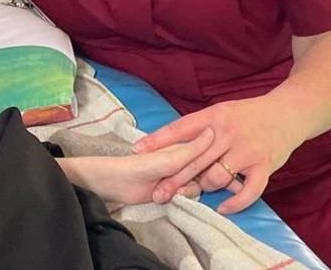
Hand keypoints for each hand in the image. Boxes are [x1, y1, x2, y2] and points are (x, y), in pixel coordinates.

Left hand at [61, 128, 212, 205]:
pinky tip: (174, 199)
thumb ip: (193, 149)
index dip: (212, 159)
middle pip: (205, 170)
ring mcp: (178, 175)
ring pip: (198, 184)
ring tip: (170, 193)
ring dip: (189, 191)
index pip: (207, 151)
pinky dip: (185, 198)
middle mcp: (182, 159)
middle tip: (180, 186)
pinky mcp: (172, 190)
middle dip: (198, 181)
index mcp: (183, 145)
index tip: (210, 167)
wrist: (118, 184)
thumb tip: (212, 132)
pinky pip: (188, 195)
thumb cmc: (143, 165)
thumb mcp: (171, 158)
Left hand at [131, 96, 305, 213]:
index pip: (181, 128)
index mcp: (216, 116)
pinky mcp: (265, 167)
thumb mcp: (222, 111)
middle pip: (195, 159)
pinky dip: (234, 203)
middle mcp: (229, 133)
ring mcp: (248, 151)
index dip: (159, 140)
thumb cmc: (249, 114)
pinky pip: (248, 191)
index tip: (139, 150)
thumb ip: (199, 126)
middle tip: (158, 193)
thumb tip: (169, 141)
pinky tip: (221, 207)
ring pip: (216, 176)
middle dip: (174, 178)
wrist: (289, 112)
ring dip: (203, 187)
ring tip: (195, 192)